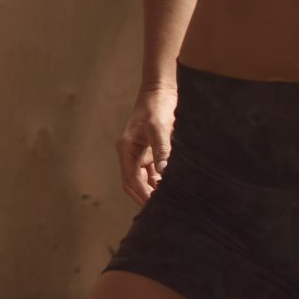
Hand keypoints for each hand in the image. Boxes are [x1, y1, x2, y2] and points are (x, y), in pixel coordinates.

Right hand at [117, 84, 176, 204]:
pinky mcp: (150, 150)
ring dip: (153, 188)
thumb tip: (164, 173)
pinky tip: (172, 184)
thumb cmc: (157, 107)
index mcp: (126, 149)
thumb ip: (162, 150)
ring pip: (143, 178)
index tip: (155, 205)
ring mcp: (139, 152)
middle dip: (145, 195)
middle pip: (134, 182)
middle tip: (162, 208)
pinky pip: (152, 170)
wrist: (160, 90)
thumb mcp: (159, 128)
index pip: (131, 179)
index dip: (142, 193)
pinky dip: (160, 179)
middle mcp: (130, 153)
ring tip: (170, 198)